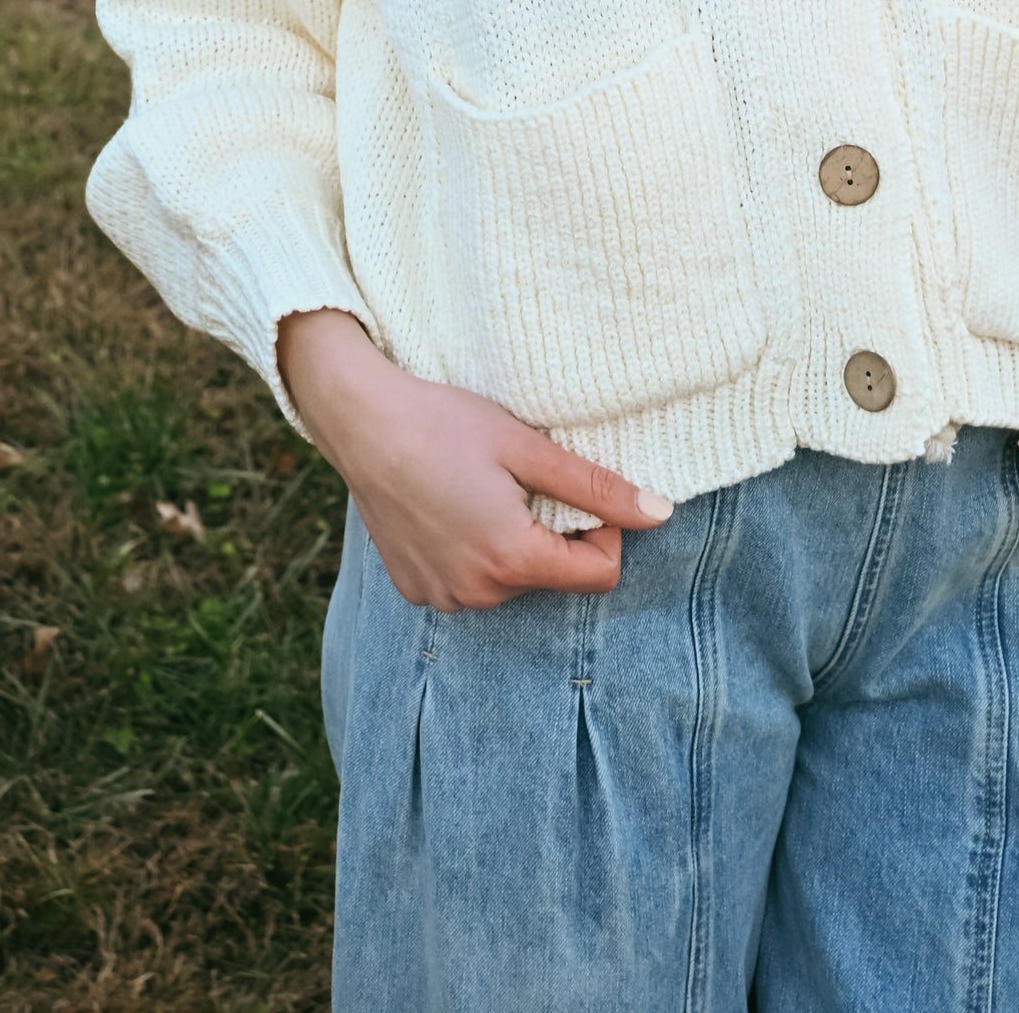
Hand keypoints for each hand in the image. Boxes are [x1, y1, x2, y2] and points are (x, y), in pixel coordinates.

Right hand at [277, 308, 673, 611]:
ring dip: (513, 542)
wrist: (360, 420)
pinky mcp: (415, 589)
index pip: (599, 575)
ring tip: (479, 489)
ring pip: (512, 580)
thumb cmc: (444, 423)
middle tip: (518, 479)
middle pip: (553, 576)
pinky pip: (470, 582)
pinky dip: (474, 550)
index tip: (576, 489)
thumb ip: (595, 486)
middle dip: (553, 532)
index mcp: (511, 559)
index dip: (603, 529)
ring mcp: (442, 597)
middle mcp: (477, 594)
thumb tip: (659, 512)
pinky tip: (450, 507)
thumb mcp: (526, 447)